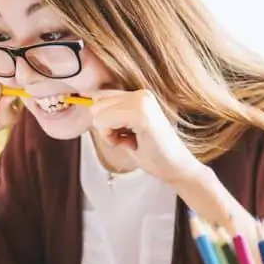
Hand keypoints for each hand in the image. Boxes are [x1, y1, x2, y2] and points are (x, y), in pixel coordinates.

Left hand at [89, 89, 203, 184]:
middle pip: (96, 105)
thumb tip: (88, 104)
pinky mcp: (140, 114)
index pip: (101, 98)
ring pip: (98, 114)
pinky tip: (132, 144)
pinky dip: (112, 138)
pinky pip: (105, 122)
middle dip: (105, 127)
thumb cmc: (152, 153)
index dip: (103, 120)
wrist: (176, 168)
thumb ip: (111, 116)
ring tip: (131, 141)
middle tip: (128, 140)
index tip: (121, 134)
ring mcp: (142, 102)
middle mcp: (141, 94)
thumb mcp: (126, 130)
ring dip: (109, 134)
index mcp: (139, 95)